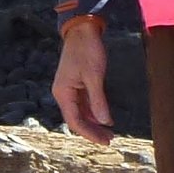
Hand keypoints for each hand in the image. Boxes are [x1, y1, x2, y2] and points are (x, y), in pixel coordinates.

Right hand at [53, 15, 116, 144]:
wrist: (82, 31)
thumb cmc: (87, 51)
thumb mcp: (94, 77)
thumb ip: (98, 101)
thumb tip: (105, 122)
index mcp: (63, 93)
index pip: (74, 121)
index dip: (89, 133)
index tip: (105, 141)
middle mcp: (63, 93)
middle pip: (76, 119)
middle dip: (92, 131)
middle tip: (110, 140)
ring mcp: (69, 89)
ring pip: (80, 112)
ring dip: (93, 123)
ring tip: (109, 132)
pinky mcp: (76, 84)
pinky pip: (83, 104)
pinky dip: (94, 112)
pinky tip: (105, 118)